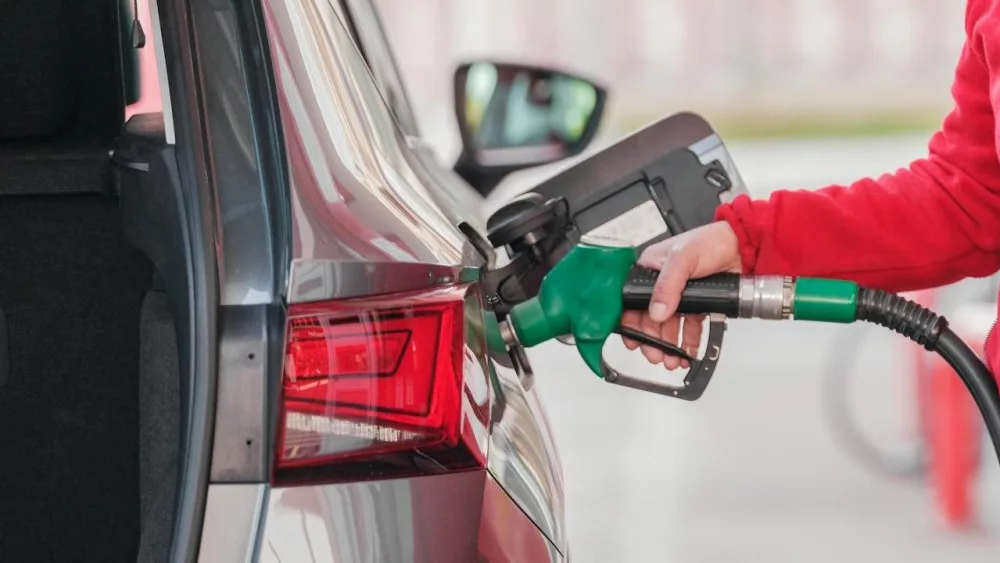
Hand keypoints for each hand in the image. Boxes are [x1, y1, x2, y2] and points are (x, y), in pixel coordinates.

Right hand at [621, 221, 741, 368]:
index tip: (634, 341)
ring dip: (668, 345)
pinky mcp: (697, 303)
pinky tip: (687, 351)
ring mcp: (679, 295)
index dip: (631, 323)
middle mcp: (662, 284)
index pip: (632, 301)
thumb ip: (668, 285)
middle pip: (650, 319)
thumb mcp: (682, 258)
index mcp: (649, 269)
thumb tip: (656, 311)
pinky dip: (687, 341)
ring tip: (671, 358)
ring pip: (668, 326)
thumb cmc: (710, 240)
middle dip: (652, 340)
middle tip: (656, 355)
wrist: (742, 245)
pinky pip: (688, 326)